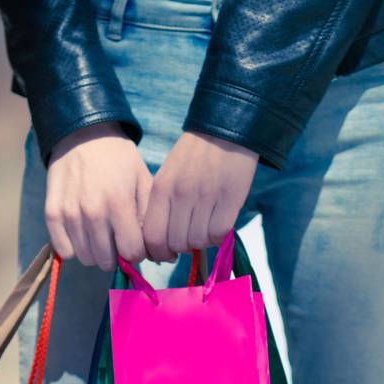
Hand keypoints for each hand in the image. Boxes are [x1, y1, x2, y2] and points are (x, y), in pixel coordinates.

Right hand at [45, 123, 151, 270]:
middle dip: (116, 254)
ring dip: (95, 251)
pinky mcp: (52, 213)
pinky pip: (65, 251)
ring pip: (86, 258)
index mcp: (119, 203)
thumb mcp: (143, 181)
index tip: (135, 241)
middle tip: (116, 237)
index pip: (132, 253)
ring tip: (99, 233)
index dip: (137, 251)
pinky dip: (74, 247)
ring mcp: (69, 214)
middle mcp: (92, 212)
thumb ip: (151, 218)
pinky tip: (81, 232)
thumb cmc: (118, 159)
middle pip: (107, 261)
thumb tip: (163, 255)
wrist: (83, 135)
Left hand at [143, 133, 258, 262]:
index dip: (159, 253)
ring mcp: (206, 197)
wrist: (225, 129)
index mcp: (162, 188)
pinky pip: (219, 234)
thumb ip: (162, 206)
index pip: (153, 237)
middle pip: (176, 244)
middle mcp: (181, 194)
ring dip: (202, 241)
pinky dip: (218, 236)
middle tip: (189, 238)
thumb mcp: (168, 175)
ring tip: (205, 228)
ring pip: (198, 241)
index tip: (167, 253)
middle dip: (182, 248)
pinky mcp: (230, 199)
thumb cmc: (194, 156)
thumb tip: (160, 243)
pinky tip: (219, 225)